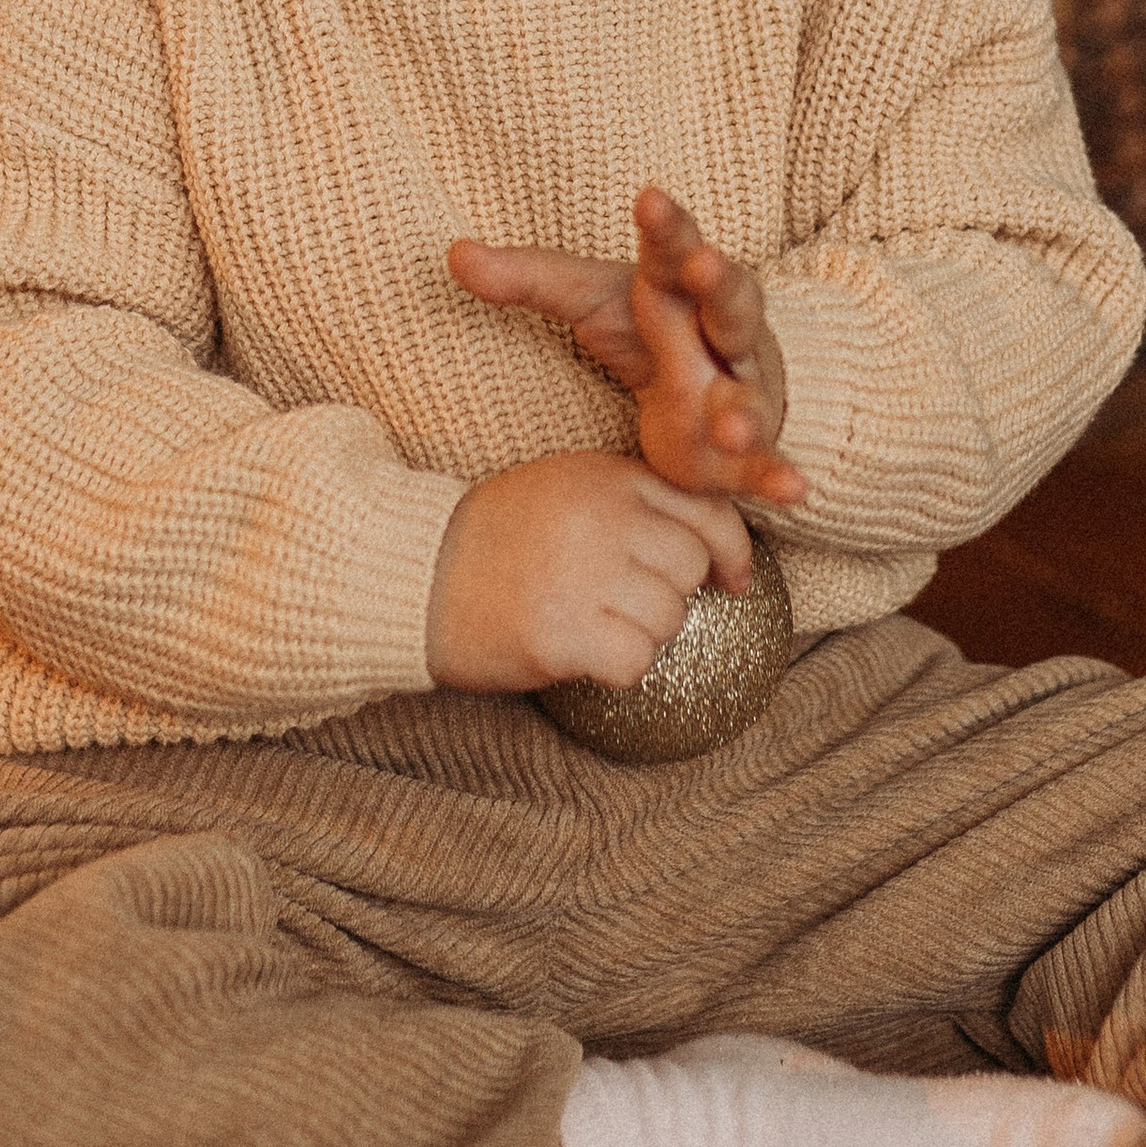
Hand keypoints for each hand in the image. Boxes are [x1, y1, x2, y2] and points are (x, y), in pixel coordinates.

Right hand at [425, 449, 752, 692]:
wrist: (412, 574)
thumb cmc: (493, 538)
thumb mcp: (565, 487)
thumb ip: (632, 501)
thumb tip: (713, 548)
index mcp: (607, 477)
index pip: (707, 511)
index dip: (732, 551)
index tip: (732, 578)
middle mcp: (602, 518)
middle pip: (689, 569)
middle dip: (668, 595)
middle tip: (623, 605)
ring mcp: (583, 575)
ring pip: (668, 619)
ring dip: (639, 634)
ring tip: (589, 624)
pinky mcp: (562, 634)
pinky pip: (635, 662)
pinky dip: (618, 669)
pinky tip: (582, 655)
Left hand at [449, 185, 802, 506]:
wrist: (719, 383)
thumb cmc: (652, 329)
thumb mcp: (591, 301)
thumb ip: (528, 280)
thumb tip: (452, 253)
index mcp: (683, 289)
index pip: (675, 249)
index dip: (667, 226)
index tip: (649, 198)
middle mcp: (723, 335)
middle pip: (730, 303)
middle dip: (722, 284)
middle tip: (705, 266)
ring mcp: (741, 392)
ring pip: (750, 395)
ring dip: (744, 407)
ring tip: (728, 424)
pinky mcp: (745, 453)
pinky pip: (767, 465)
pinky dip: (780, 479)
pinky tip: (796, 493)